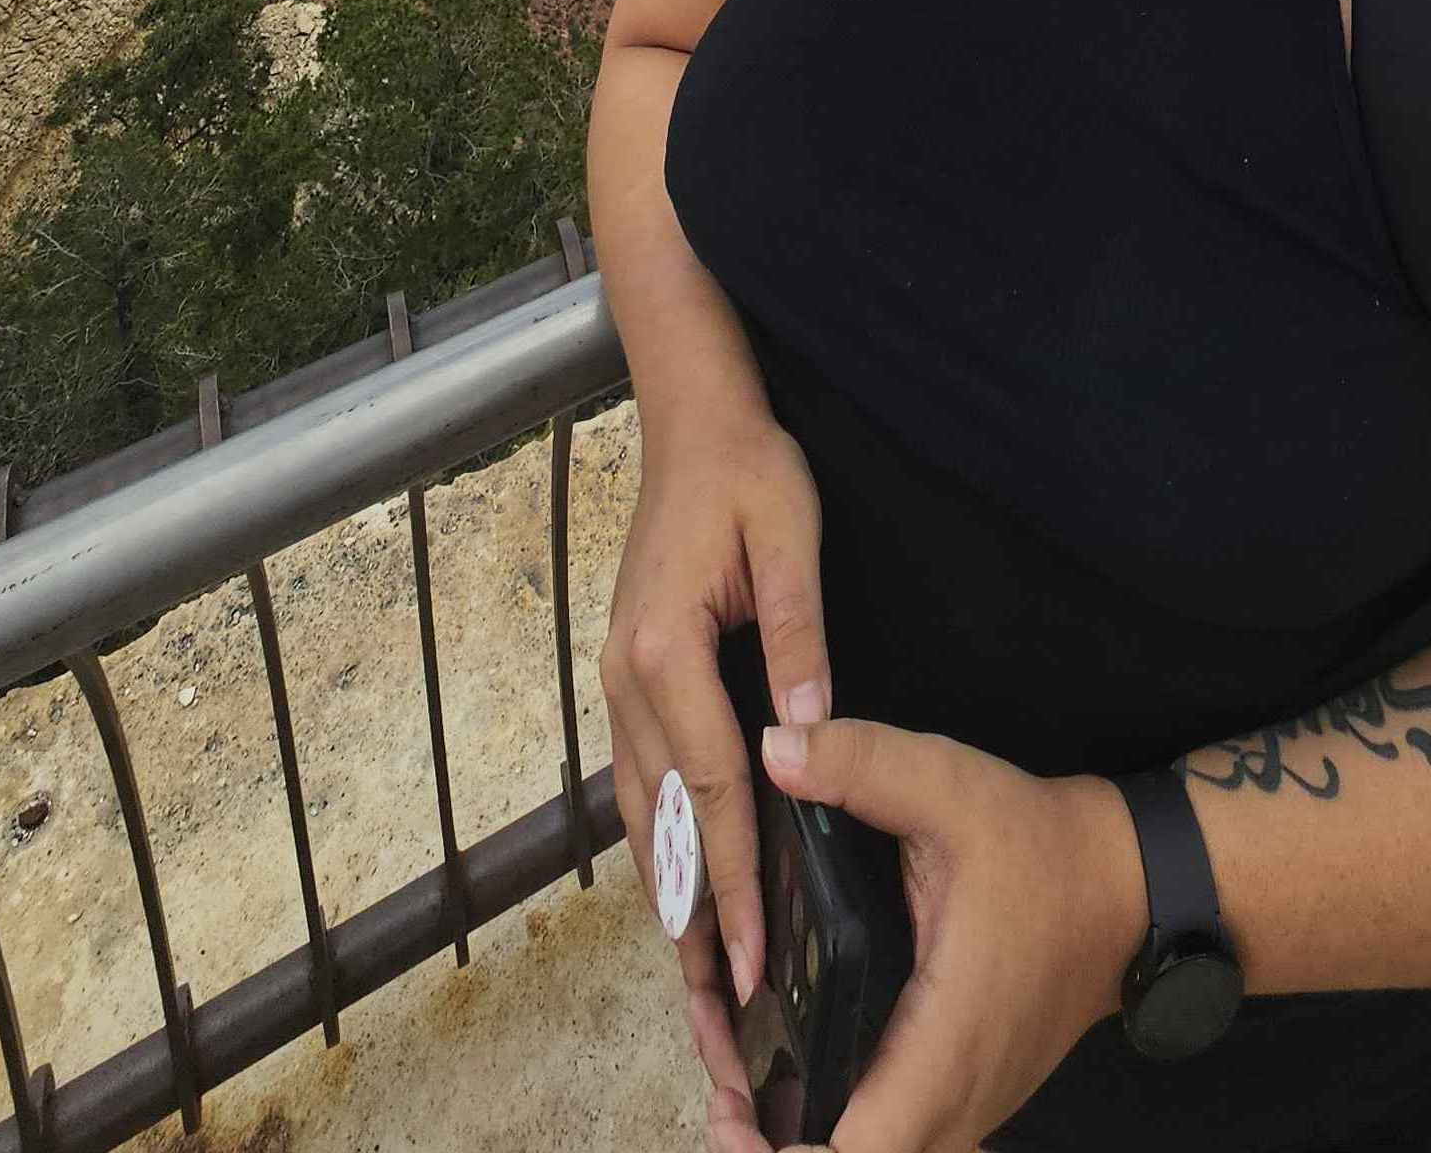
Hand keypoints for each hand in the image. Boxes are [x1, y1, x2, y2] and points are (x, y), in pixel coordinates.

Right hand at [605, 407, 832, 1107]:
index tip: (757, 959)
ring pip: (643, 816)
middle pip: (667, 826)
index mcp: (665, 648)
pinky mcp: (629, 681)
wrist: (691, 417)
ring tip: (700, 983)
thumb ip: (800, 632)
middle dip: (696, 925)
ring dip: (672, 901)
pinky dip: (664, 848)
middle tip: (722, 1013)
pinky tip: (686, 894)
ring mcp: (619, 683)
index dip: (742, 880)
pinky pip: (643, 785)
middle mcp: (627, 679)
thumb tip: (811, 728)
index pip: (716, 787)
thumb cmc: (747, 467)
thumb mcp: (791, 534)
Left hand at [756, 716, 1143, 1152]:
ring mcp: (969, 1108)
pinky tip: (804, 1084)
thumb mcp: (951, 786)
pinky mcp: (972, 1097)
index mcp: (944, 1041)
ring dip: (808, 1146)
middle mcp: (957, 1097)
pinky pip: (902, 1140)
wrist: (1126, 886)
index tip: (733, 1109)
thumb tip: (776, 748)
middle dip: (772, 1151)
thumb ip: (861, 765)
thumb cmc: (1043, 849)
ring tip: (747, 1095)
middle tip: (724, 1095)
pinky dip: (847, 1130)